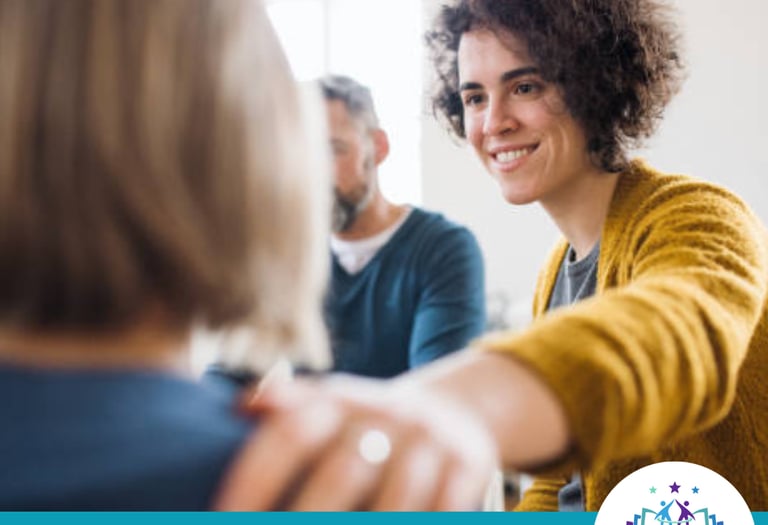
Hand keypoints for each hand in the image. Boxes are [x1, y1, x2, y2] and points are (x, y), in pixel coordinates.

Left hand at [213, 374, 497, 510]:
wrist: (451, 412)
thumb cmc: (369, 423)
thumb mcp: (330, 405)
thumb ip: (287, 406)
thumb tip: (238, 407)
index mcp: (340, 400)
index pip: (290, 433)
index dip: (253, 480)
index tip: (220, 517)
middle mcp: (385, 414)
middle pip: (342, 472)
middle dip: (306, 517)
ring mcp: (430, 441)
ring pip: (396, 502)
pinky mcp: (469, 465)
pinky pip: (442, 510)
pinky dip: (419, 524)